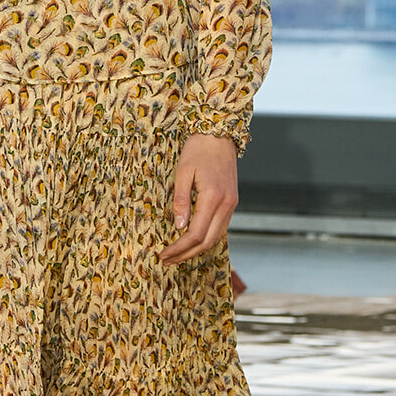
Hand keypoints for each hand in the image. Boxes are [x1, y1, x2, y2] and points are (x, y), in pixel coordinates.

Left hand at [160, 134, 238, 265]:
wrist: (220, 134)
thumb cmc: (198, 149)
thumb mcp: (183, 172)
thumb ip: (181, 201)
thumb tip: (178, 227)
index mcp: (214, 198)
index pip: (195, 234)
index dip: (179, 248)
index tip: (163, 254)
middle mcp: (226, 205)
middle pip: (207, 242)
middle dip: (186, 254)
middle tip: (166, 261)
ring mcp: (232, 205)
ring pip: (216, 238)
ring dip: (196, 250)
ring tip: (176, 255)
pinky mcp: (232, 202)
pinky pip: (220, 228)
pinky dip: (206, 239)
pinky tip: (191, 241)